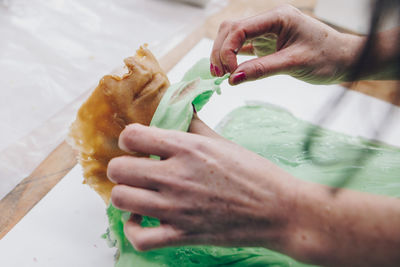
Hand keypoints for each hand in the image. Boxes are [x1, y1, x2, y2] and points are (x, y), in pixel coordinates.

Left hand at [106, 116, 300, 250]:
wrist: (279, 210)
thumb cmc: (255, 173)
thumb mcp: (222, 141)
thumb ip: (193, 124)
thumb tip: (179, 106)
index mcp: (187, 147)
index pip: (132, 136)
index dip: (129, 139)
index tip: (137, 145)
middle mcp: (176, 175)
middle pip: (119, 169)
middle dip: (122, 167)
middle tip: (136, 169)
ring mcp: (177, 208)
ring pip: (121, 200)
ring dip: (125, 195)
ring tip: (138, 192)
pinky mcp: (183, 234)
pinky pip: (139, 238)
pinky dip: (133, 229)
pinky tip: (142, 218)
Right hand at [210, 4, 363, 84]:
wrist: (344, 60)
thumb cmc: (327, 58)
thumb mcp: (294, 64)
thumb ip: (262, 69)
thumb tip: (232, 79)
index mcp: (278, 17)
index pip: (240, 28)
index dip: (228, 50)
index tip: (229, 73)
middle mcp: (269, 21)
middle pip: (231, 29)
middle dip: (220, 50)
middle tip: (218, 74)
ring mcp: (267, 31)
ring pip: (234, 37)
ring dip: (223, 53)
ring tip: (221, 74)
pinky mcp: (268, 43)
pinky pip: (244, 47)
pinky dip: (234, 58)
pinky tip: (229, 70)